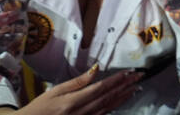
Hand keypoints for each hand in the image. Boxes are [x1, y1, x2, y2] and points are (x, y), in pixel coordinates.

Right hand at [14, 64, 141, 114]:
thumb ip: (77, 82)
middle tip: (139, 77)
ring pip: (108, 107)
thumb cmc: (40, 108)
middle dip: (125, 86)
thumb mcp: (55, 91)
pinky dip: (114, 107)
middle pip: (108, 97)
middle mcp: (81, 112)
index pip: (100, 88)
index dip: (116, 80)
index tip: (129, 72)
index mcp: (73, 102)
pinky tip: (122, 102)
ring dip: (123, 97)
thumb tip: (95, 69)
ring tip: (136, 88)